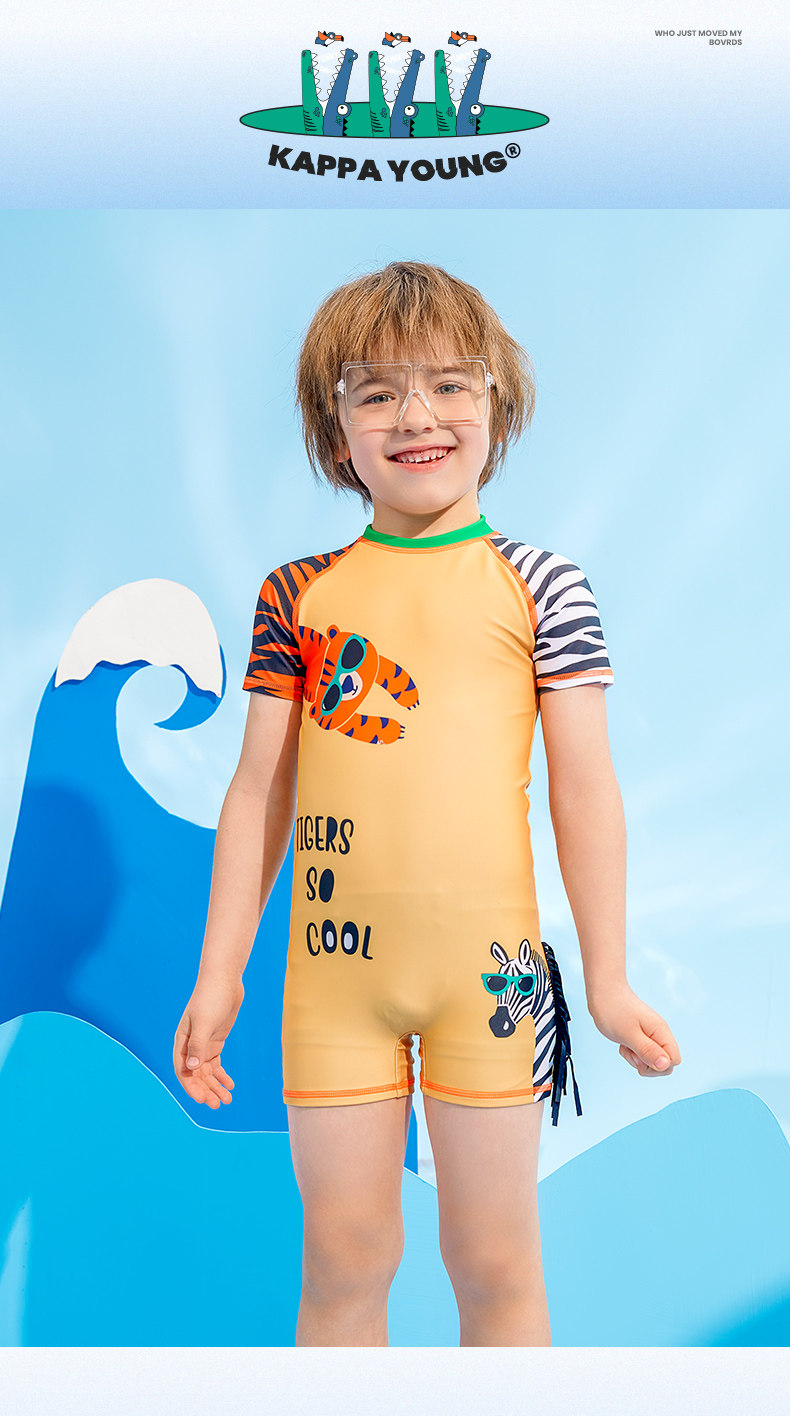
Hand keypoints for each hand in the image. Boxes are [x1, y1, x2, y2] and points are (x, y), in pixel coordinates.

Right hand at [173, 973, 244, 1108]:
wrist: (224, 980)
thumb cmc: (210, 998)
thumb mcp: (204, 1022)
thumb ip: (198, 1045)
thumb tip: (190, 1068)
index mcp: (182, 1041)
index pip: (183, 1071)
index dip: (191, 1087)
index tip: (203, 1100)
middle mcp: (190, 1046)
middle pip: (196, 1075)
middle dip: (206, 1090)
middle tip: (218, 1105)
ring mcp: (203, 1044)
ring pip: (207, 1072)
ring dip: (215, 1086)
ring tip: (227, 1100)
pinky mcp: (215, 1041)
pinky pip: (216, 1064)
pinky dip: (222, 1075)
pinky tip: (231, 1085)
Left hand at [588, 981, 680, 1076]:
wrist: (602, 990)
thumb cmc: (613, 1010)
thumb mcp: (629, 1034)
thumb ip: (648, 1051)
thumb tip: (666, 1065)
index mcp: (661, 1031)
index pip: (674, 1060)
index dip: (658, 1066)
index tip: (639, 1057)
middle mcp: (660, 1033)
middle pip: (664, 1063)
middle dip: (647, 1065)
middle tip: (630, 1052)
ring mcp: (651, 1034)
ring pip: (652, 1060)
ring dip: (637, 1059)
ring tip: (624, 1045)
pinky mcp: (641, 1035)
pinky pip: (642, 1053)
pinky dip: (631, 1053)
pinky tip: (622, 1043)